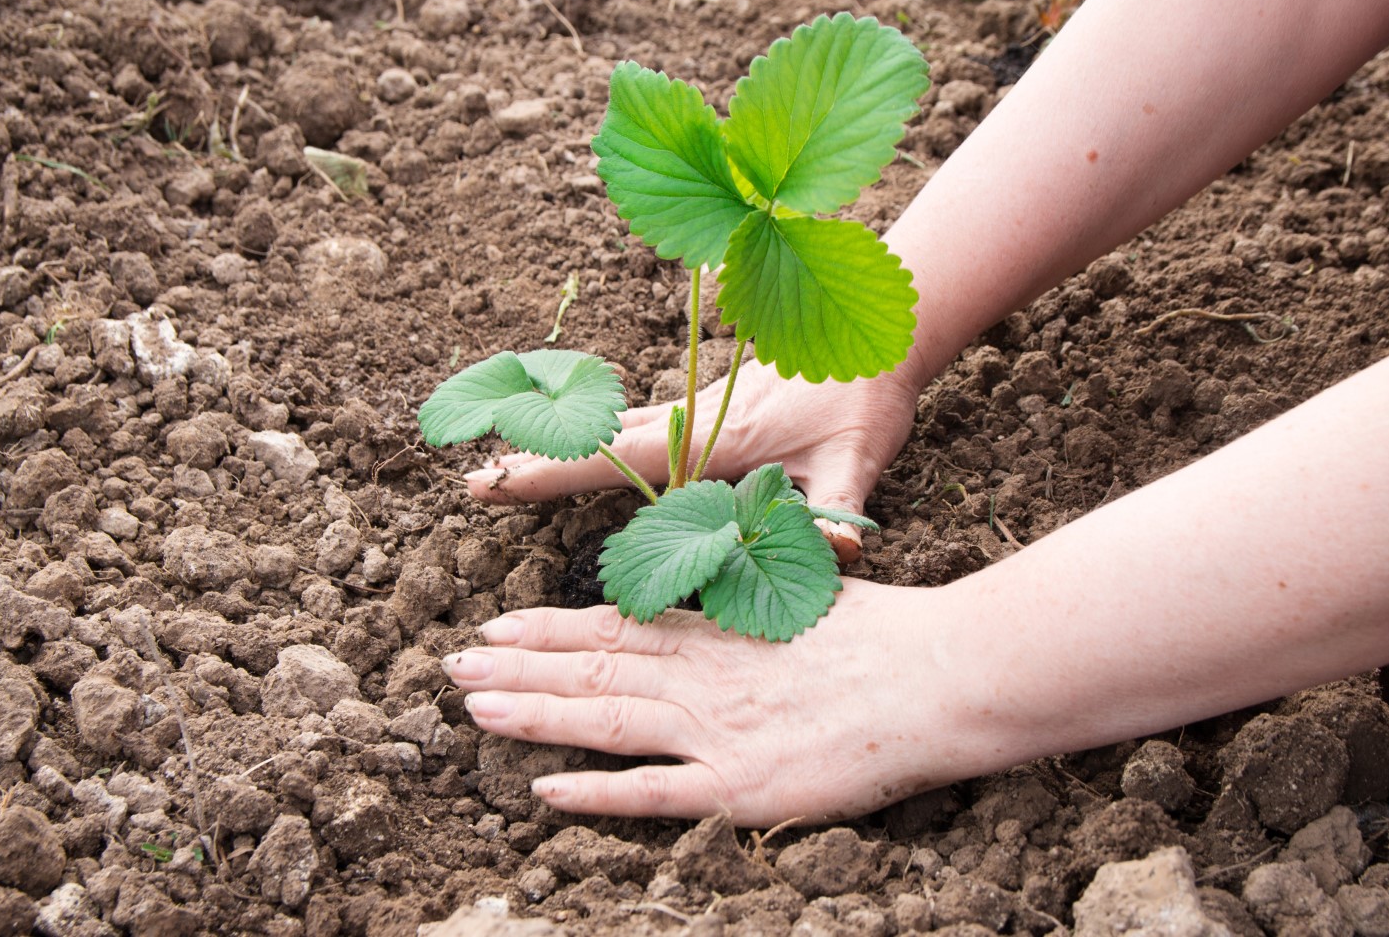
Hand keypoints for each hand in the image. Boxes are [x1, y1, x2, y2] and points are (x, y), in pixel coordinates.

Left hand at [442, 581, 967, 826]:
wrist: (936, 677)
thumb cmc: (881, 636)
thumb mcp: (799, 602)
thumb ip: (744, 607)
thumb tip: (707, 596)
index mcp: (718, 632)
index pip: (615, 627)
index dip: (549, 628)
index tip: (497, 626)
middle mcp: (703, 677)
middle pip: (593, 667)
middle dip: (518, 666)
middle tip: (452, 665)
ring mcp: (716, 731)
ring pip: (606, 718)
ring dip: (535, 714)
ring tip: (475, 709)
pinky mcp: (740, 786)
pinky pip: (653, 791)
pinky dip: (597, 791)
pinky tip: (547, 790)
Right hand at [463, 359, 921, 560]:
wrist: (880, 332)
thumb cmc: (866, 397)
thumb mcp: (859, 459)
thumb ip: (841, 508)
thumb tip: (839, 551)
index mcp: (717, 440)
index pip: (619, 460)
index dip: (554, 471)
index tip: (493, 478)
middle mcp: (696, 421)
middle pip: (600, 442)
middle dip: (536, 460)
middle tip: (473, 480)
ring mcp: (702, 409)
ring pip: (618, 426)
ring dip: (565, 441)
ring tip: (509, 456)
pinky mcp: (715, 405)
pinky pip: (645, 420)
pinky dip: (605, 430)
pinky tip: (590, 437)